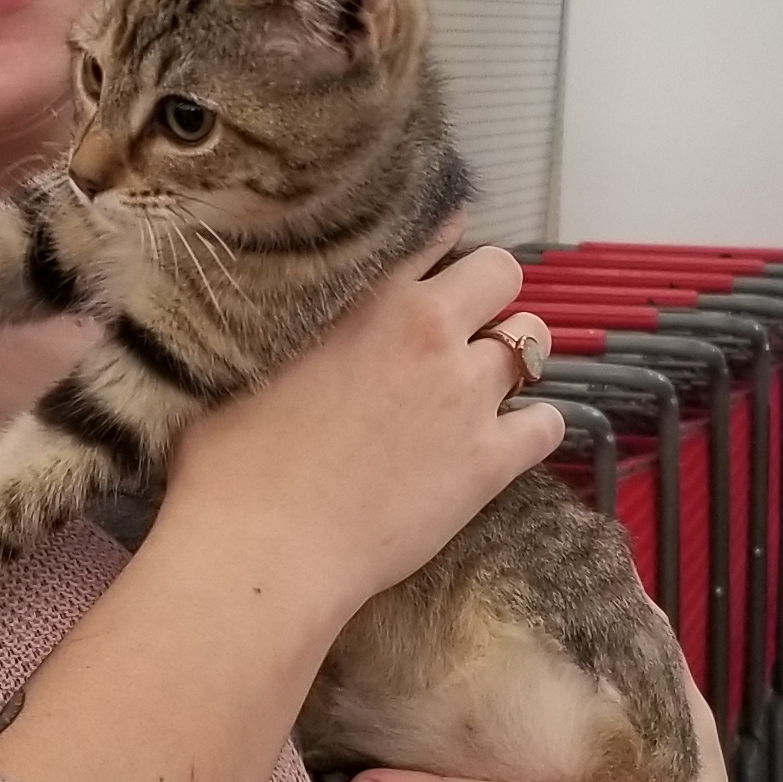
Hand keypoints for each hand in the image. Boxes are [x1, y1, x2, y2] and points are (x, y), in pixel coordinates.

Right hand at [154, 229, 560, 621]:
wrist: (264, 545)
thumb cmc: (233, 460)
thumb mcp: (254, 357)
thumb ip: (295, 323)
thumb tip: (291, 319)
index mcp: (370, 296)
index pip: (433, 236)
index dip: (442, 248)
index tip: (441, 264)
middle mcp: (429, 329)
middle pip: (502, 272)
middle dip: (489, 297)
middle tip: (461, 333)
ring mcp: (467, 394)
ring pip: (534, 340)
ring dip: (515, 357)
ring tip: (485, 386)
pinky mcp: (491, 460)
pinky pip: (549, 424)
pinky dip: (536, 428)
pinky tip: (508, 442)